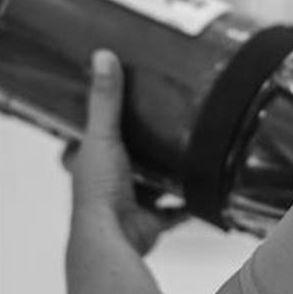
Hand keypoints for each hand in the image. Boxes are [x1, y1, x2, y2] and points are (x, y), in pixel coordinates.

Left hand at [62, 49, 184, 255]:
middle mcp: (107, 183)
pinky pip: (174, 210)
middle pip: (124, 160)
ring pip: (150, 183)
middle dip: (141, 147)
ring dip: (166, 172)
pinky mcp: (152, 221)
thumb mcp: (102, 136)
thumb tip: (102, 56)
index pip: (89, 139)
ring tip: (188, 146)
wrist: (114, 238)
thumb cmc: (99, 190)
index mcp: (89, 162)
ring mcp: (130, 203)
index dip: (100, 123)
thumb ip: (106, 99)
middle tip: (163, 121)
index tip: (118, 104)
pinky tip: (203, 185)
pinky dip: (188, 202)